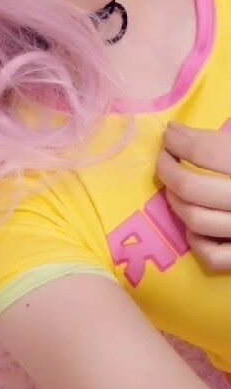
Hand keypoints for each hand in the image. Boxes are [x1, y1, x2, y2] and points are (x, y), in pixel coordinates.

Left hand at [156, 120, 230, 272]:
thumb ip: (227, 143)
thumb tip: (180, 132)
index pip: (205, 151)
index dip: (179, 140)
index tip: (171, 133)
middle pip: (192, 186)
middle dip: (168, 169)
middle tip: (164, 158)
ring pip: (195, 219)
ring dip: (175, 200)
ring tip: (173, 187)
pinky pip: (212, 256)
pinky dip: (196, 240)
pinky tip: (195, 224)